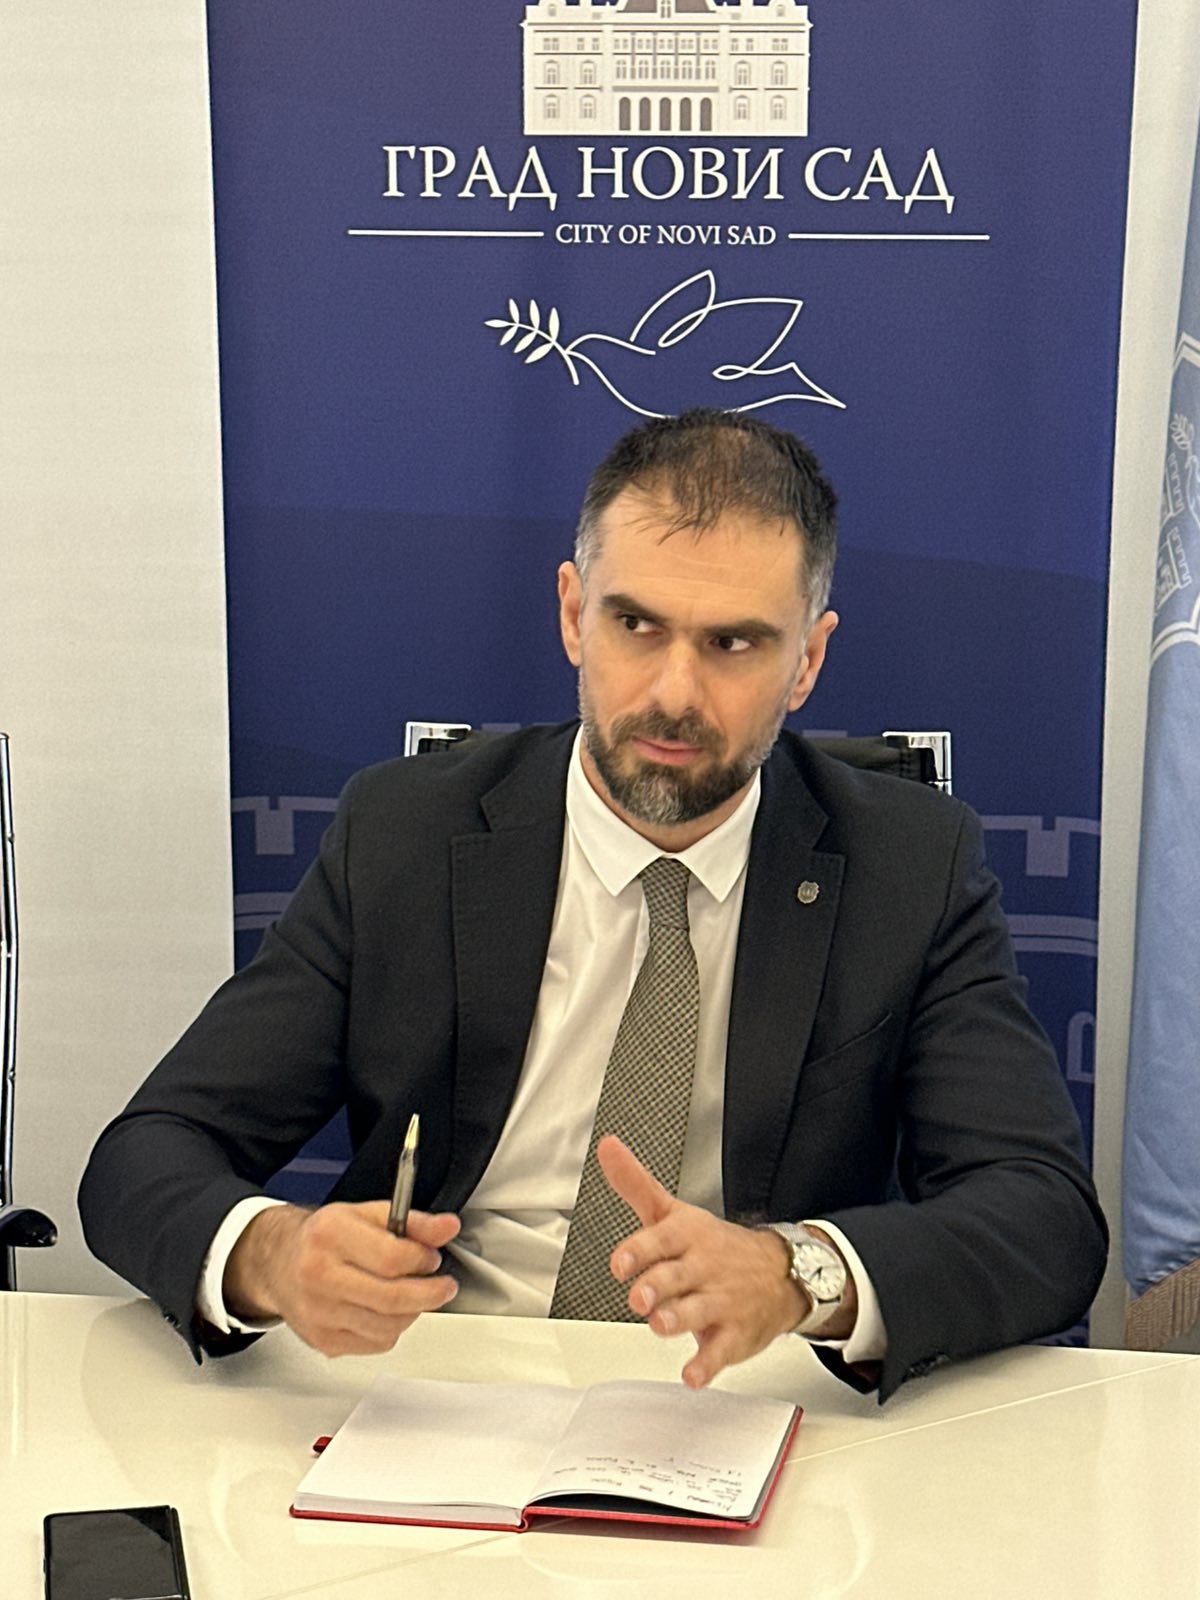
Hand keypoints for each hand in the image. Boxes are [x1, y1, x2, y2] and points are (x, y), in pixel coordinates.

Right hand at [223, 1201, 459, 1355]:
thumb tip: (447, 1227)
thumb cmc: (325, 1238)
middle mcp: (319, 1275)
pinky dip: (391, 1328)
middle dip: (429, 1293)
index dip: (422, 1260)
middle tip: (442, 1285)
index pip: (391, 1257)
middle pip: (391, 1298)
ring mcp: (318, 1313)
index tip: (433, 1258)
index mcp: (330, 1235)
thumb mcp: (367, 1214)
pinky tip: (384, 1310)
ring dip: (411, 1312)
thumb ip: (413, 1222)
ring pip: (388, 1326)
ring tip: (411, 1294)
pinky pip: (376, 1343)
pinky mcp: (322, 1340)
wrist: (279, 1262)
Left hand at [599, 1135, 820, 1387]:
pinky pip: (720, 1352)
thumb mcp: (674, 1212)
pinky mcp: (734, 1335)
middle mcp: (703, 1267)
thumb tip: (607, 1147)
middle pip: (675, 1276)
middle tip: (638, 1297)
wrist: (782, 1272)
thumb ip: (636, 1184)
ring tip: (660, 1324)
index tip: (619, 1262)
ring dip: (677, 1319)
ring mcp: (721, 1301)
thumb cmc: (714, 1245)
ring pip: (697, 1312)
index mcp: (687, 1235)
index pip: (660, 1238)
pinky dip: (707, 1365)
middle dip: (656, 1287)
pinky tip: (692, 1375)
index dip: (638, 1250)